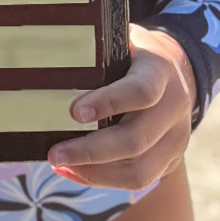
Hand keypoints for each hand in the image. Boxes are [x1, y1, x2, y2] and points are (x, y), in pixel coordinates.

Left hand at [46, 24, 196, 190]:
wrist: (176, 69)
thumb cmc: (132, 54)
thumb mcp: (120, 40)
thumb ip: (93, 50)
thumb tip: (42, 58)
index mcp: (160, 70)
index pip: (141, 91)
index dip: (109, 102)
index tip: (74, 112)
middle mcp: (174, 106)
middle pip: (136, 139)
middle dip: (91, 151)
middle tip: (54, 153)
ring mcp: (177, 137)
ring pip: (140, 169)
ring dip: (95, 173)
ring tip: (61, 165)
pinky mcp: (171, 159)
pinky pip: (140, 180)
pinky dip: (104, 179)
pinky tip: (75, 172)